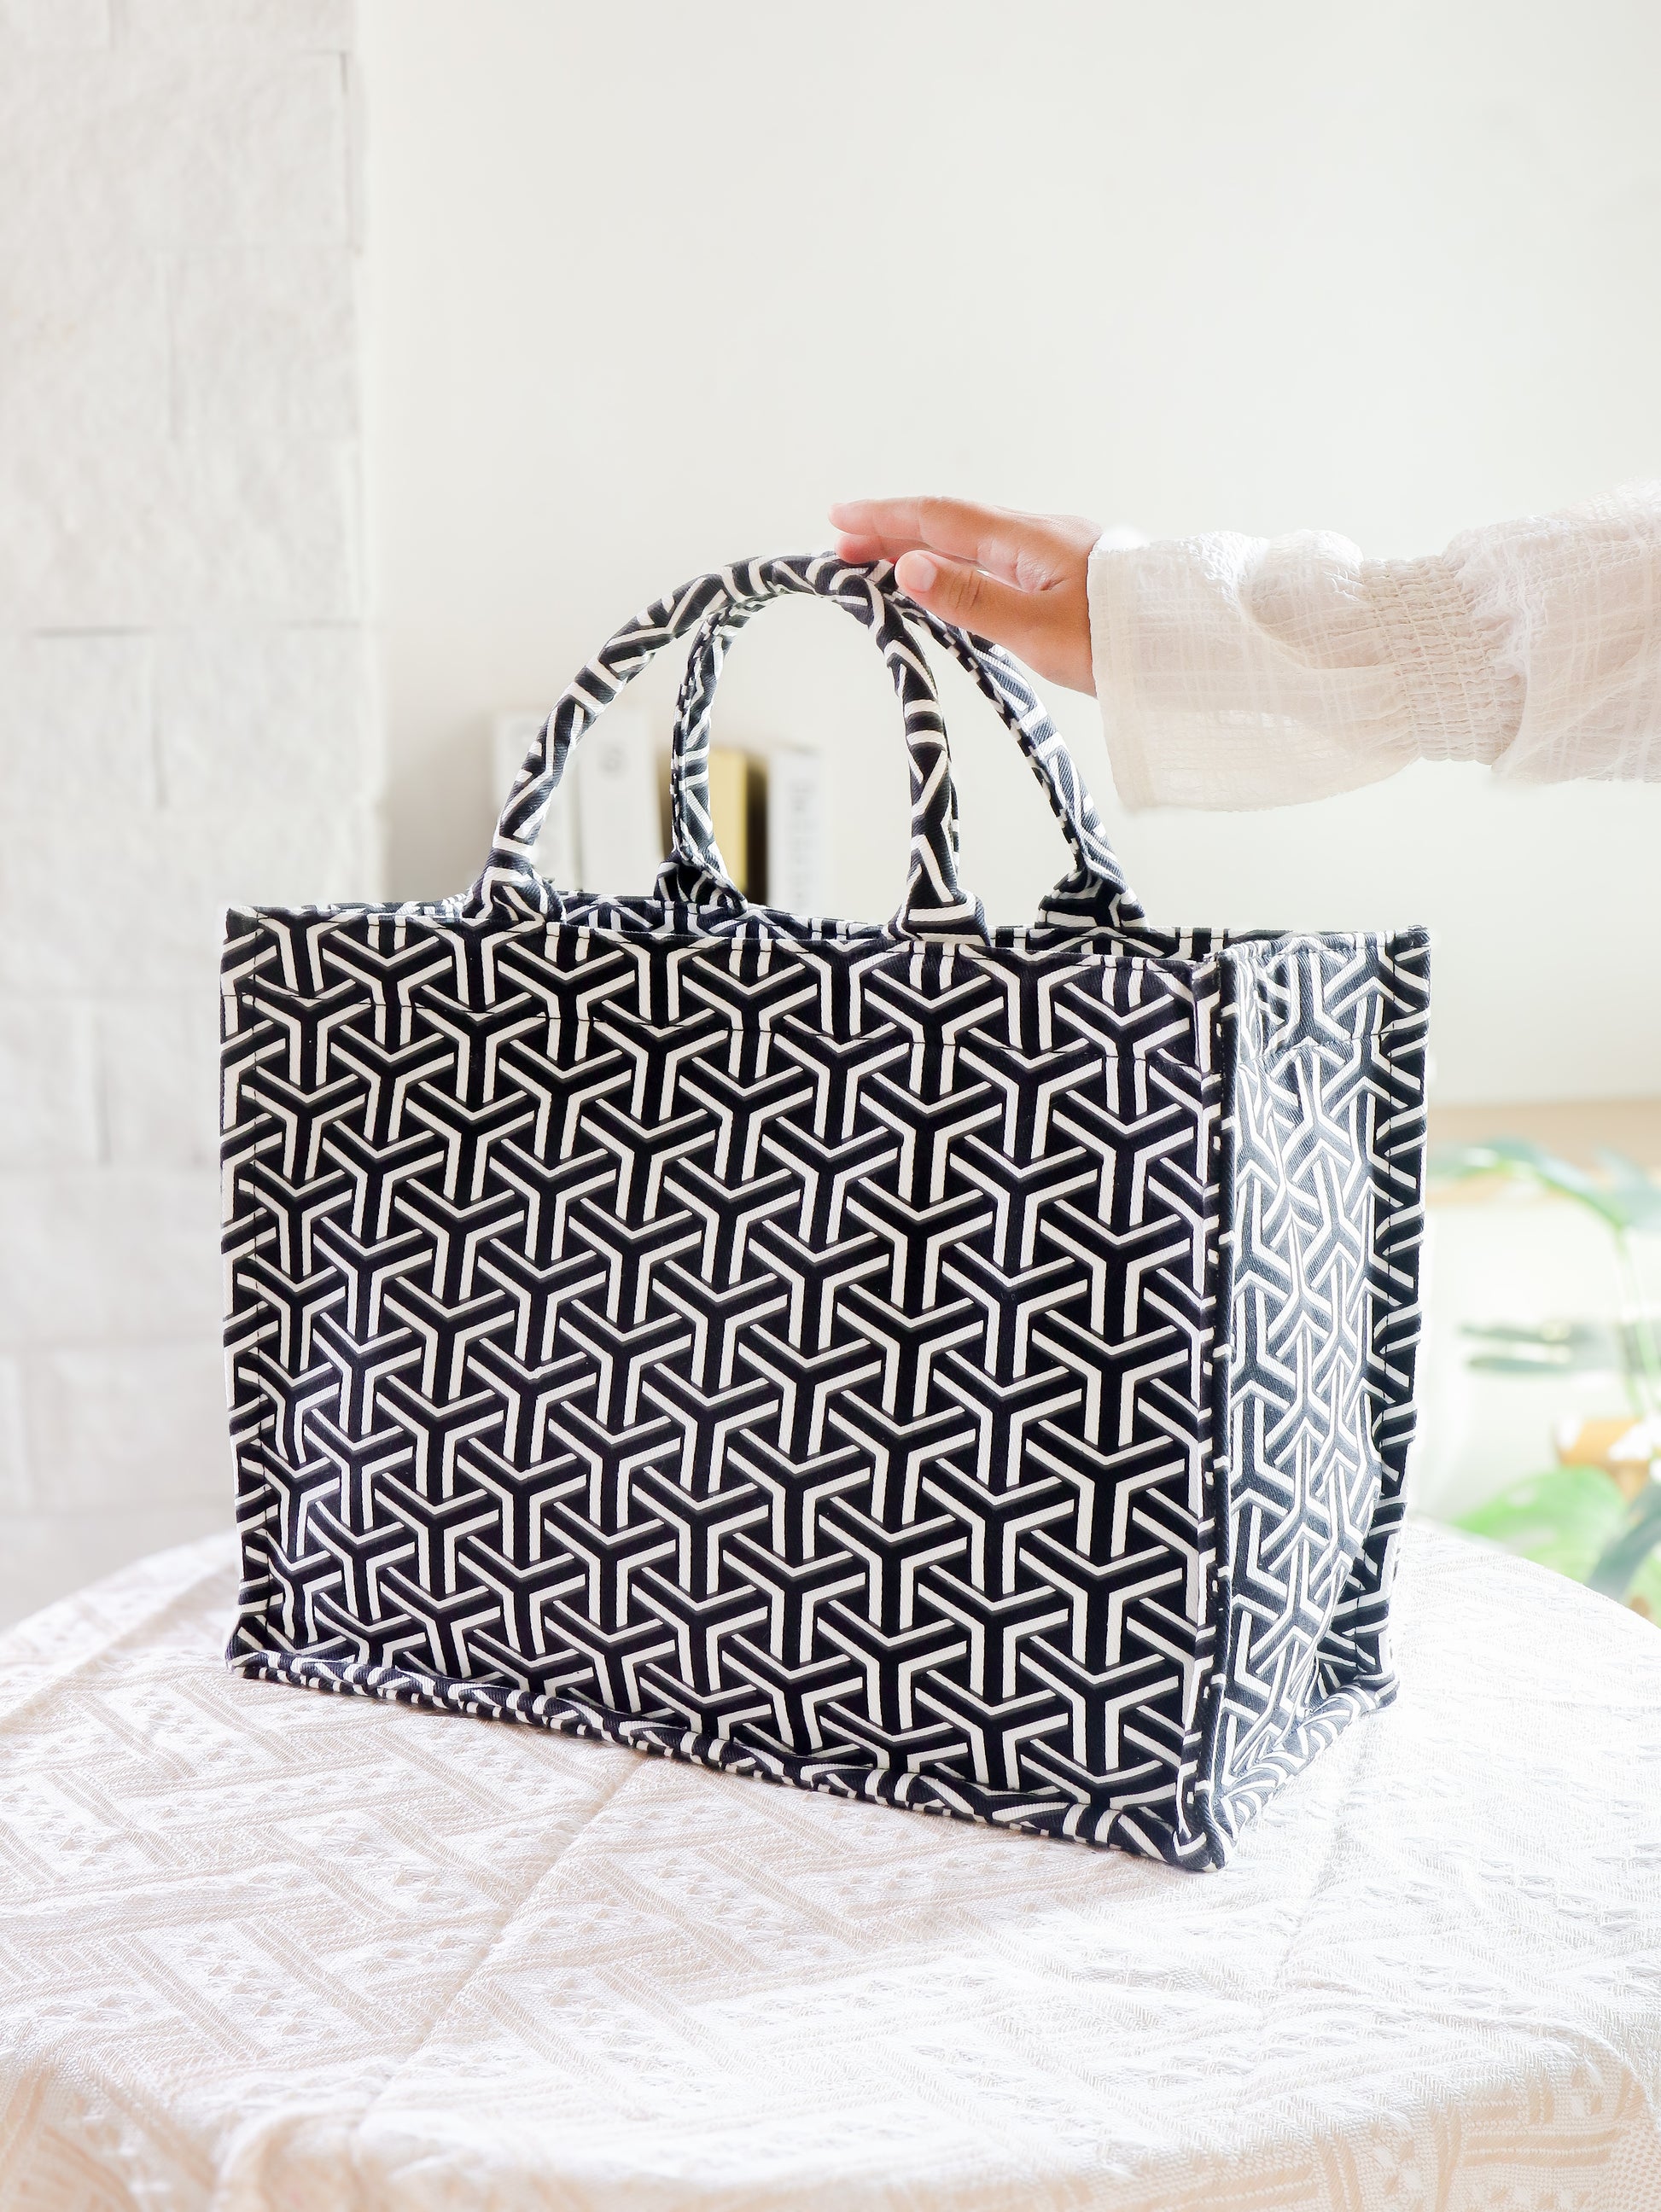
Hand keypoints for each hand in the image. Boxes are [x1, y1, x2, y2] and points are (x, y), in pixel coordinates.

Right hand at [828, 496, 1100, 693]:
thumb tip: (908, 566)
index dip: (884, 517)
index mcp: (1023, 540)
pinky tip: (949, 578)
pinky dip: (955, 560)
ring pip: (972, 537)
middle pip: (949, 522)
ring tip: (882, 563)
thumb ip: (970, 599)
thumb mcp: (1036, 630)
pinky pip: (994, 555)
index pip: (937, 519)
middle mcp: (1035, 534)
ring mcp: (1053, 550)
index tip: (837, 520)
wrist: (1191, 642)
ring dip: (921, 545)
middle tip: (844, 547)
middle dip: (892, 530)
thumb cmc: (1119, 640)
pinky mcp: (1067, 572)